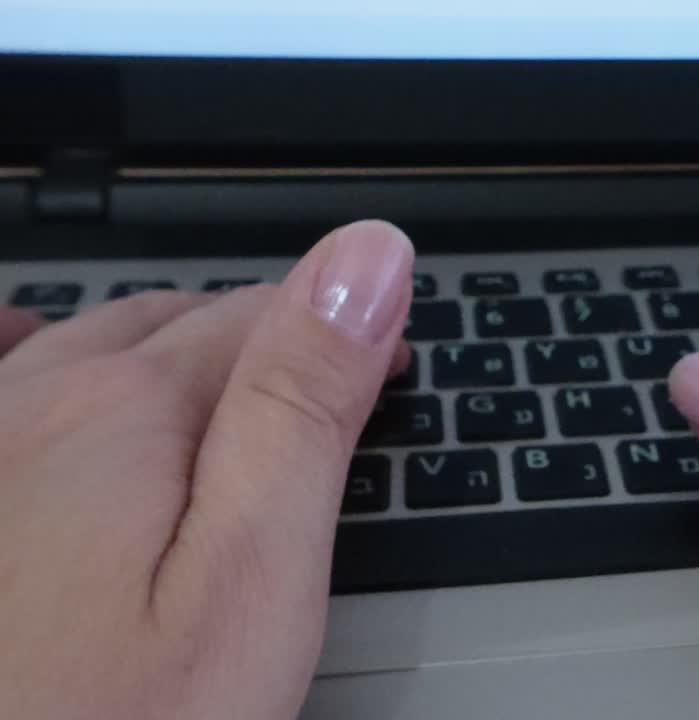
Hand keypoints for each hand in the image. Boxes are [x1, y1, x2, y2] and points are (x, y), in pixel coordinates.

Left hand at [0, 221, 413, 718]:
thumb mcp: (250, 576)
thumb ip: (303, 406)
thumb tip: (366, 260)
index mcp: (127, 412)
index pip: (266, 321)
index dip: (347, 334)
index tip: (395, 360)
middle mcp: (30, 406)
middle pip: (179, 328)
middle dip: (267, 341)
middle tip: (338, 380)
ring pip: (94, 346)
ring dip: (176, 345)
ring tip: (240, 370)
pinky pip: (0, 375)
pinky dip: (48, 354)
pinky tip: (54, 353)